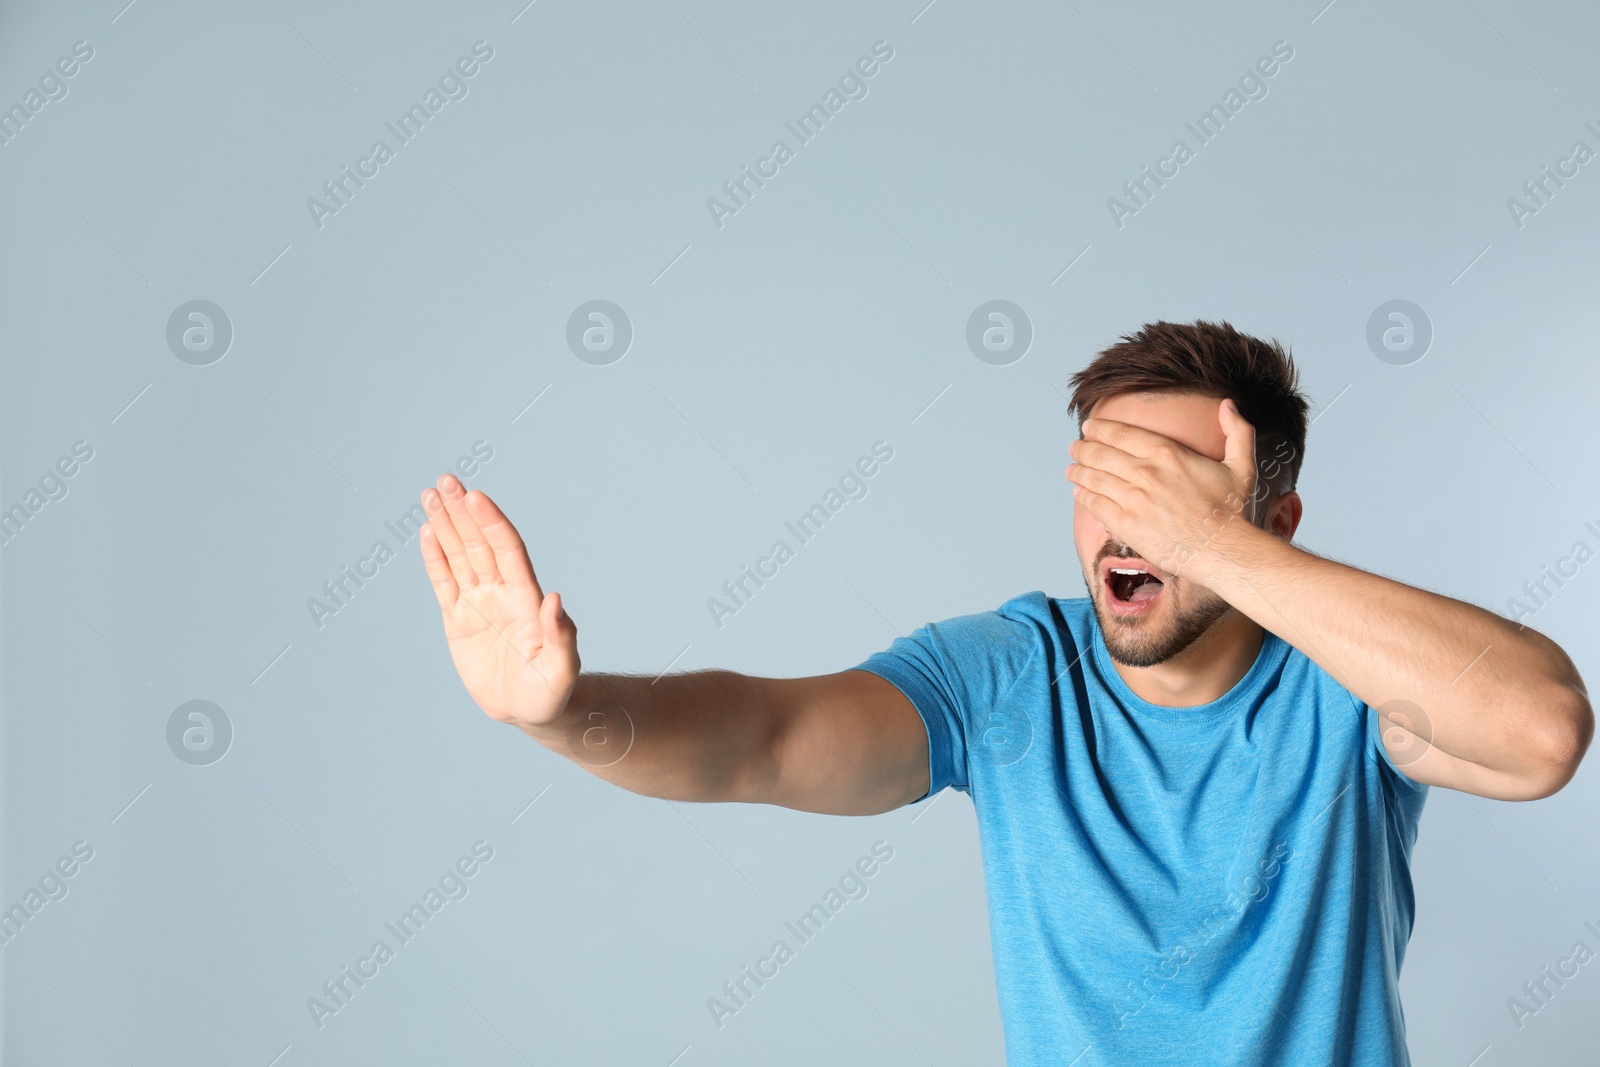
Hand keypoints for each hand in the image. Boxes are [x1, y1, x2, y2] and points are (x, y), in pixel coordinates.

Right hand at [419, 474, 578, 730]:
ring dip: (446, 525)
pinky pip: (444, 582)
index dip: (491, 523)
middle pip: (479, 544)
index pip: (506, 551)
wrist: (531, 710)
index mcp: (525, 599)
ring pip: (460, 556)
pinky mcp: (459, 620)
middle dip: (464, 512)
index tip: (476, 497)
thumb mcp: (562, 669)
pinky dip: (435, 557)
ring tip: (431, 493)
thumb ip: (561, 636)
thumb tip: (555, 601)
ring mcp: (479, 604)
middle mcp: (501, 593)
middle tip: (447, 480)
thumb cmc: (552, 692)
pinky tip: (427, 531)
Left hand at [1065, 398, 1257, 580]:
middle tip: (1075, 446)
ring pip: (1094, 478)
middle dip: (1084, 448)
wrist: (1223, 550)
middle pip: (1102, 453)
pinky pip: (1096, 505)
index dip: (1102, 429)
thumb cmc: (1232, 511)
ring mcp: (1133, 499)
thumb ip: (1237, 430)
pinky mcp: (1126, 524)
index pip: (1123, 434)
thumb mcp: (1242, 464)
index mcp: (1168, 453)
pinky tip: (1078, 492)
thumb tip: (1228, 404)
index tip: (1090, 427)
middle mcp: (1146, 472)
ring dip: (1079, 470)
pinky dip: (1084, 496)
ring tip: (1071, 468)